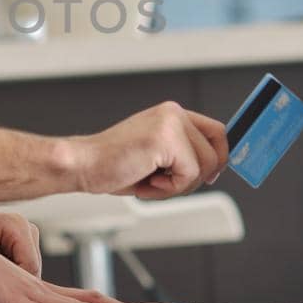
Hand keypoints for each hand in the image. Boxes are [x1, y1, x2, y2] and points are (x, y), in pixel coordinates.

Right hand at [69, 101, 228, 199]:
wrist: (83, 165)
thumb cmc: (112, 164)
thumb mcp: (156, 157)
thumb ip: (182, 156)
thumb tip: (214, 169)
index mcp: (170, 114)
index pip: (216, 132)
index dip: (219, 156)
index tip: (211, 175)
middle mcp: (173, 113)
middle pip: (216, 153)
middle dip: (195, 179)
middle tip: (166, 183)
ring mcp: (170, 123)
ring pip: (204, 166)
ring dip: (178, 186)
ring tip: (150, 182)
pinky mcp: (166, 139)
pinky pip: (189, 174)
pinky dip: (169, 189)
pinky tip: (146, 182)